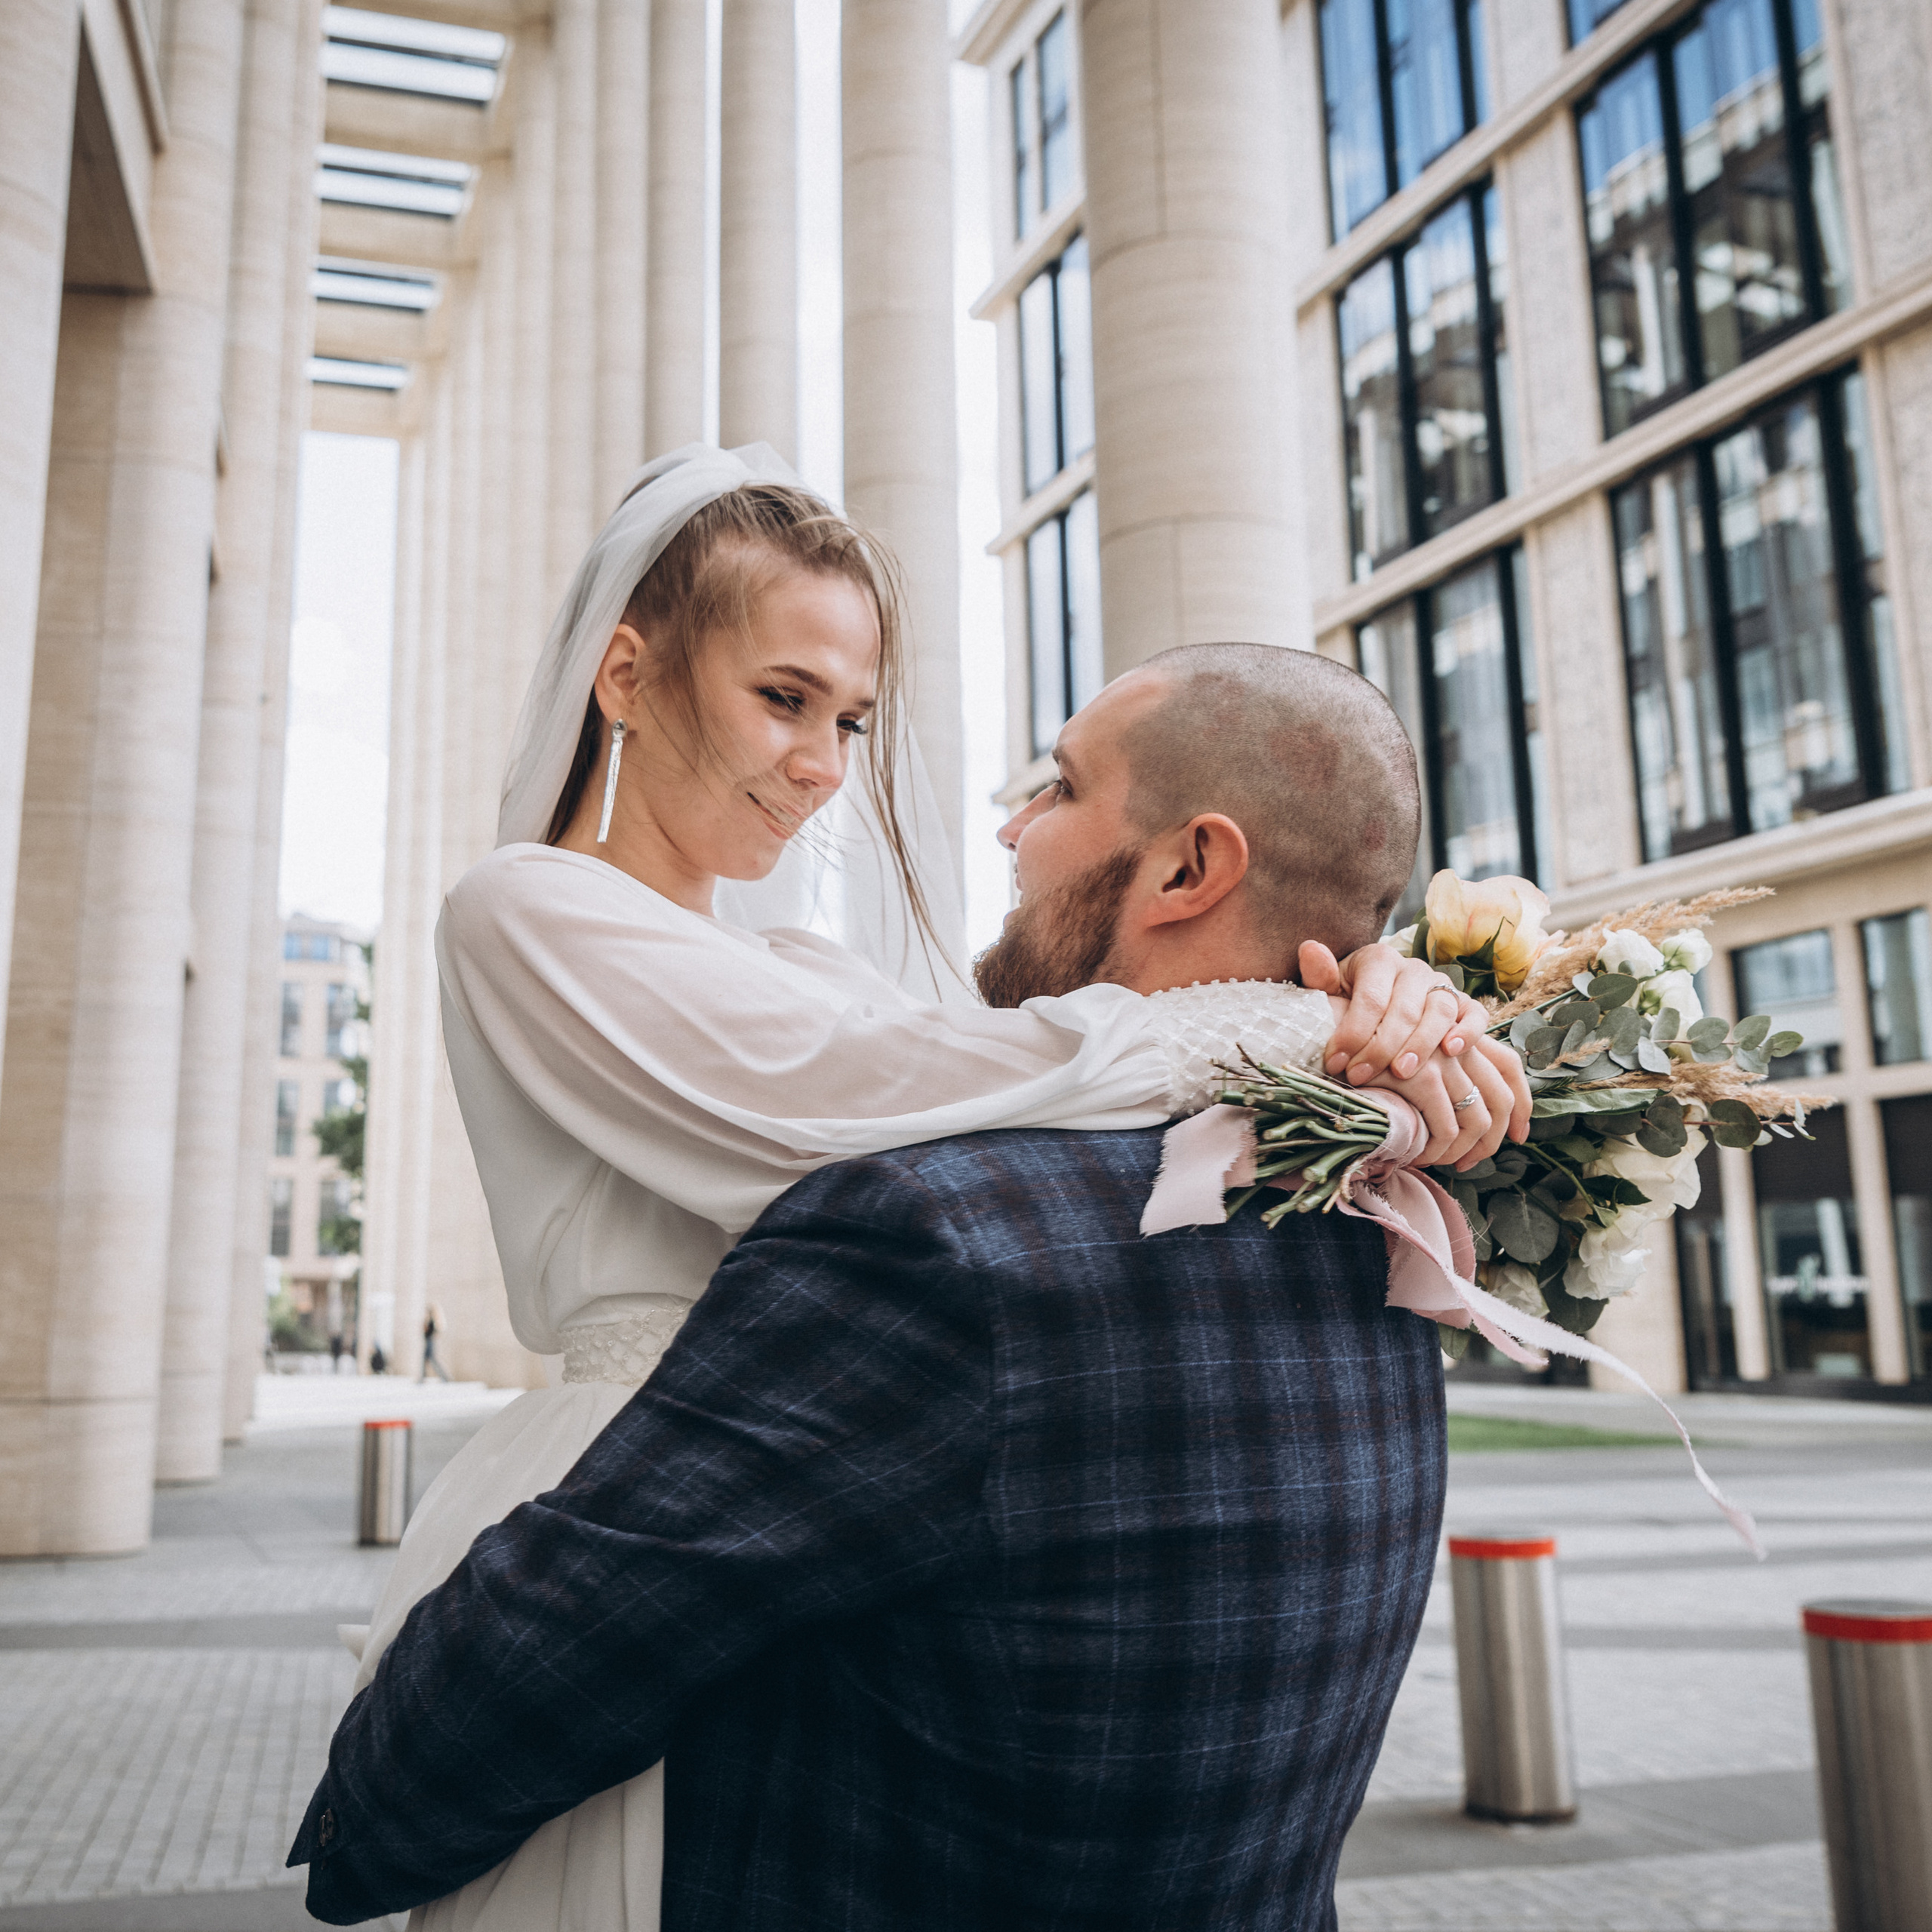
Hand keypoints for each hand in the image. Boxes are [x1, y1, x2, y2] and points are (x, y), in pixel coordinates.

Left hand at [1300, 940, 1486, 1084]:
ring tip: (1402, 1073)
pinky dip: (1468, 1031)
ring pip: (1439, 1010)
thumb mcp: (1328, 991)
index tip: (1335, 1063)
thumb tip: (1310, 949)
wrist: (1377, 1008)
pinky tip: (1452, 1051)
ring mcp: (1441, 985)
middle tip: (1360, 1076)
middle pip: (1404, 1009)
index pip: (1370, 997)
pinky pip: (1474, 1014)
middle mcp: (1414, 968)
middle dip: (1381, 1047)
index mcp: (1379, 960)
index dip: (1353, 1033)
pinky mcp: (1464, 1004)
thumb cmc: (1347, 1003)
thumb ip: (1319, 976)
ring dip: (1422, 1043)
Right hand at [1371, 1032, 1521, 1168]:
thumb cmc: (1364, 1047)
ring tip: (1437, 1161)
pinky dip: (1436, 1149)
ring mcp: (1443, 1059)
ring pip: (1477, 1120)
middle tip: (1469, 1163)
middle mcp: (1459, 1043)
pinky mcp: (1421, 1075)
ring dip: (1461, 1150)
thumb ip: (1436, 1073)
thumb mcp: (1408, 1055)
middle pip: (1502, 1100)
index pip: (1509, 1067)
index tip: (1520, 1135)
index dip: (1523, 1104)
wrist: (1329, 1029)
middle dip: (1493, 1140)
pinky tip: (1417, 1155)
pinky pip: (1445, 1126)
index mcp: (1460, 1033)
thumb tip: (1458, 1117)